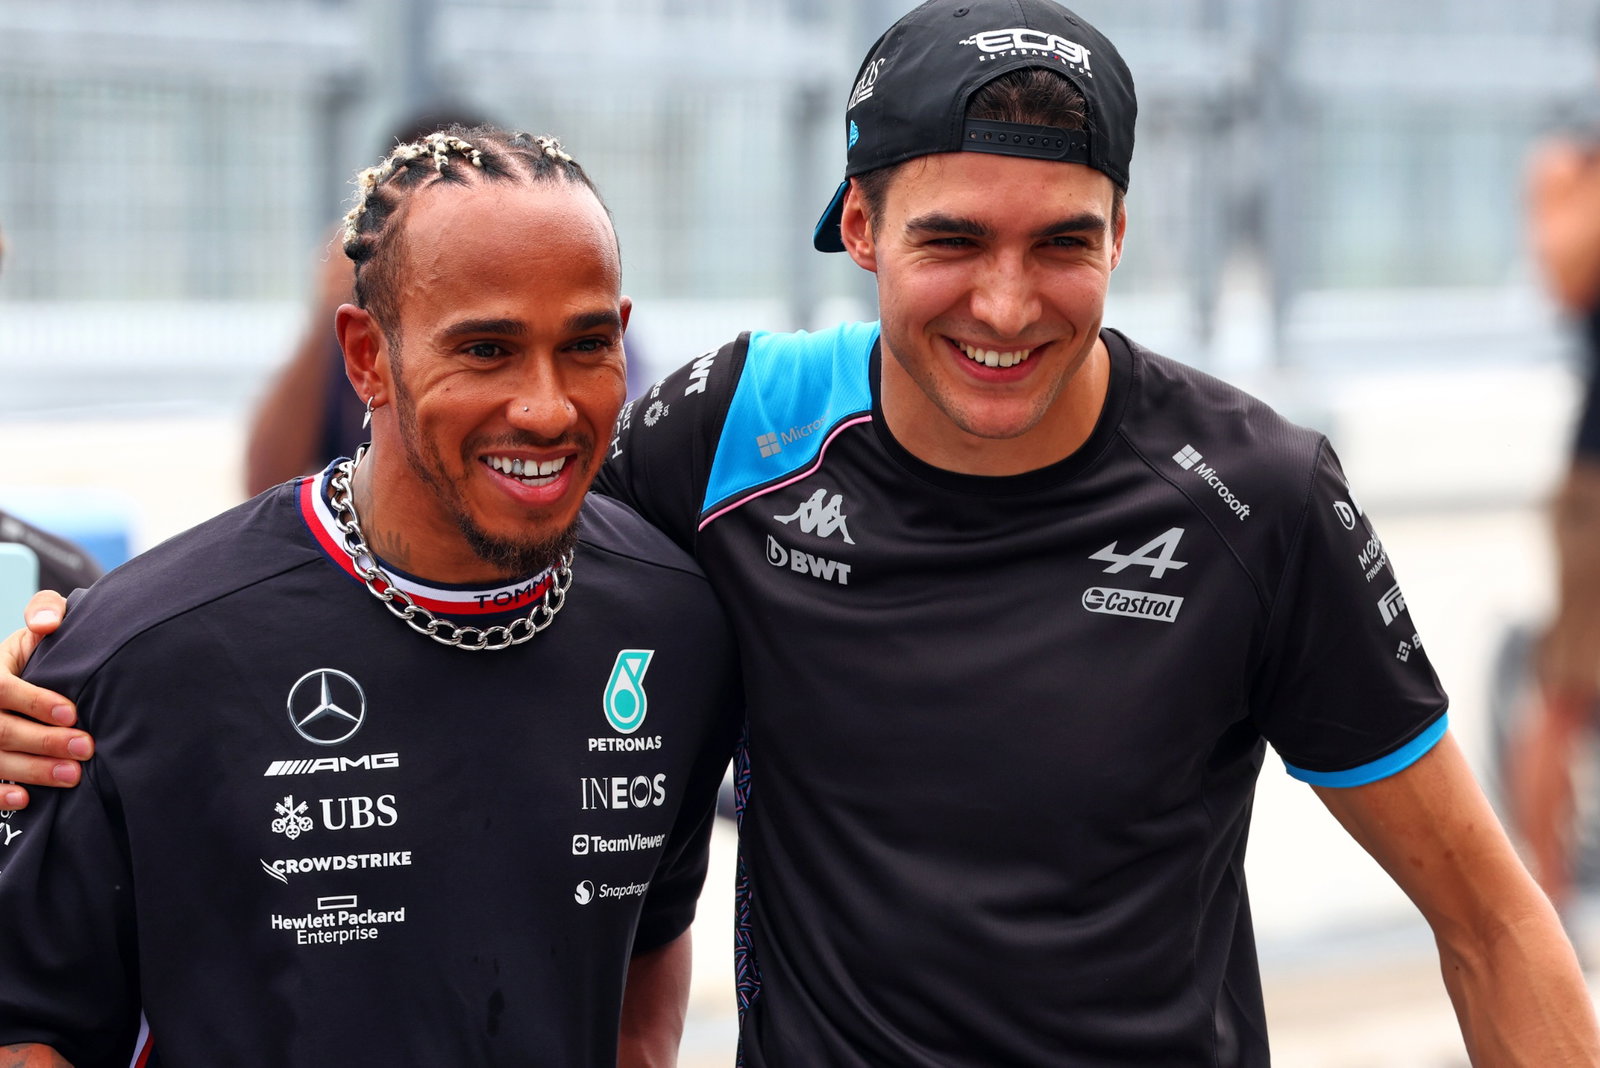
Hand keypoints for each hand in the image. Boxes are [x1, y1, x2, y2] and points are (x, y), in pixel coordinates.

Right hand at [0, 590, 91, 809]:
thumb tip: (46, 624)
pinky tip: (25, 800)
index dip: (35, 702)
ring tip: (72, 776)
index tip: (72, 712)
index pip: (0, 688)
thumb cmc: (39, 651)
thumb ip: (46, 611)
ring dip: (31, 771)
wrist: (24, 675)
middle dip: (43, 742)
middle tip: (86, 748)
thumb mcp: (39, 625)